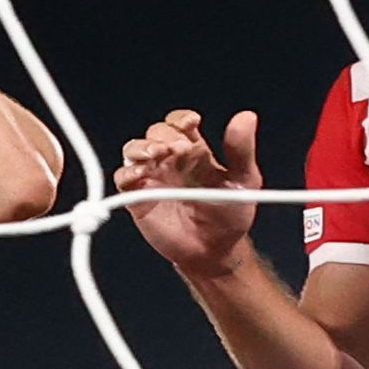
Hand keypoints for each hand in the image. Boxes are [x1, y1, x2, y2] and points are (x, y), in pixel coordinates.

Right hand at [116, 107, 263, 277]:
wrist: (215, 251)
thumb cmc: (229, 215)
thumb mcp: (244, 179)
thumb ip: (241, 149)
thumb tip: (246, 117)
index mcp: (194, 152)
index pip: (179, 124)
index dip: (181, 119)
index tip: (191, 122)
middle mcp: (170, 162)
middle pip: (155, 134)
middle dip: (164, 136)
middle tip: (178, 149)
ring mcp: (153, 179)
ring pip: (133, 150)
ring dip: (141, 148)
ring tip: (156, 154)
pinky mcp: (138, 199)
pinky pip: (122, 180)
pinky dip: (127, 173)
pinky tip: (140, 174)